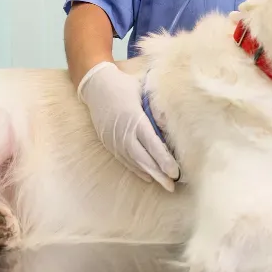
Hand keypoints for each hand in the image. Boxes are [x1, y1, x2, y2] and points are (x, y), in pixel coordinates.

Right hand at [77, 62, 180, 190]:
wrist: (96, 85)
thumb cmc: (124, 85)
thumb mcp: (144, 91)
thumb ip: (157, 109)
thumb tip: (170, 126)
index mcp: (135, 119)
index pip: (152, 144)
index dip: (164, 160)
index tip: (175, 172)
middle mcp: (124, 133)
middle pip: (143, 158)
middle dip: (159, 174)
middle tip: (172, 186)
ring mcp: (114, 139)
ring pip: (133, 162)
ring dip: (149, 174)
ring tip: (164, 184)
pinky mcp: (108, 142)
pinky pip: (124, 159)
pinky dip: (136, 169)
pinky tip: (147, 176)